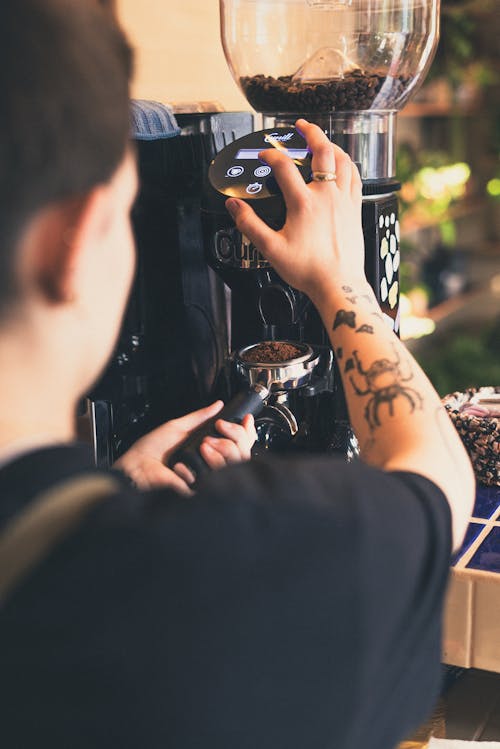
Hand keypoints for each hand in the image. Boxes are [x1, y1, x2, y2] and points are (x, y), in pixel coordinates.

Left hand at [114, 401, 256, 494]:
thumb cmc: (151, 450)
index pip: (237, 444)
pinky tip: (178, 468)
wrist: (136, 467)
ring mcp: (204, 478)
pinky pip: (206, 481)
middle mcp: (209, 463)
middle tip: (208, 439)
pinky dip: (190, 471)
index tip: (245, 422)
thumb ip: (200, 417)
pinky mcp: (195, 490)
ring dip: (212, 454)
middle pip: (240, 455)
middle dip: (229, 441)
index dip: (244, 434)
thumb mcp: (178, 426)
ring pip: (229, 467)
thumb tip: (218, 405)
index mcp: (207, 448)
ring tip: (196, 451)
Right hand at [225, 119, 366, 303]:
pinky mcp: (355, 209)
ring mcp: (344, 200)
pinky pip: (355, 177)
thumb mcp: (270, 248)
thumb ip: (249, 224)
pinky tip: (344, 165)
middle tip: (301, 125)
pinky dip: (348, 165)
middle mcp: (326, 196)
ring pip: (343, 160)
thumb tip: (234, 207)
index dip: (270, 154)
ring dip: (332, 145)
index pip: (284, 166)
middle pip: (322, 150)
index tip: (263, 155)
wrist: (338, 284)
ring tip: (323, 140)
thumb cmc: (308, 270)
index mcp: (303, 203)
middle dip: (310, 132)